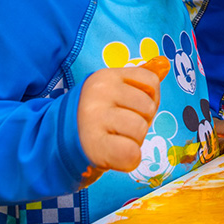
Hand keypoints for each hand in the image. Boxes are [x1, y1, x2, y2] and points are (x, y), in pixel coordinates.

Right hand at [77, 56, 169, 185]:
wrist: (58, 142)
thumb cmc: (97, 115)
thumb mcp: (113, 91)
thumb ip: (138, 79)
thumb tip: (165, 64)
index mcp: (106, 76)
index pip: (151, 81)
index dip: (149, 98)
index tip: (131, 106)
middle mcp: (99, 93)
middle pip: (148, 107)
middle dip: (141, 120)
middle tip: (120, 126)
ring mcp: (94, 118)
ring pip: (140, 129)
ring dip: (133, 140)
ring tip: (115, 138)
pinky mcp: (94, 146)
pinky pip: (131, 153)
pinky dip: (129, 158)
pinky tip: (115, 154)